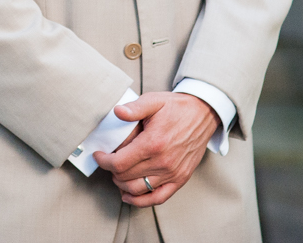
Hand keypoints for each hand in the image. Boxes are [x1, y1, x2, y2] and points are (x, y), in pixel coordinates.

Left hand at [91, 92, 218, 206]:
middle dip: (111, 170)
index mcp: (153, 143)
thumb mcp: (154, 100)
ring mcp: (173, 173)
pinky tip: (129, 195)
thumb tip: (117, 112)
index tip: (98, 155)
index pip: (119, 163)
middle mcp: (163, 162)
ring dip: (122, 184)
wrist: (204, 114)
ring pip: (138, 189)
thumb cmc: (177, 107)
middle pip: (126, 177)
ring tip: (117, 174)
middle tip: (108, 160)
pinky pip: (158, 198)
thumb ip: (134, 108)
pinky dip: (141, 201)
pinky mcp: (180, 179)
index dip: (104, 161)